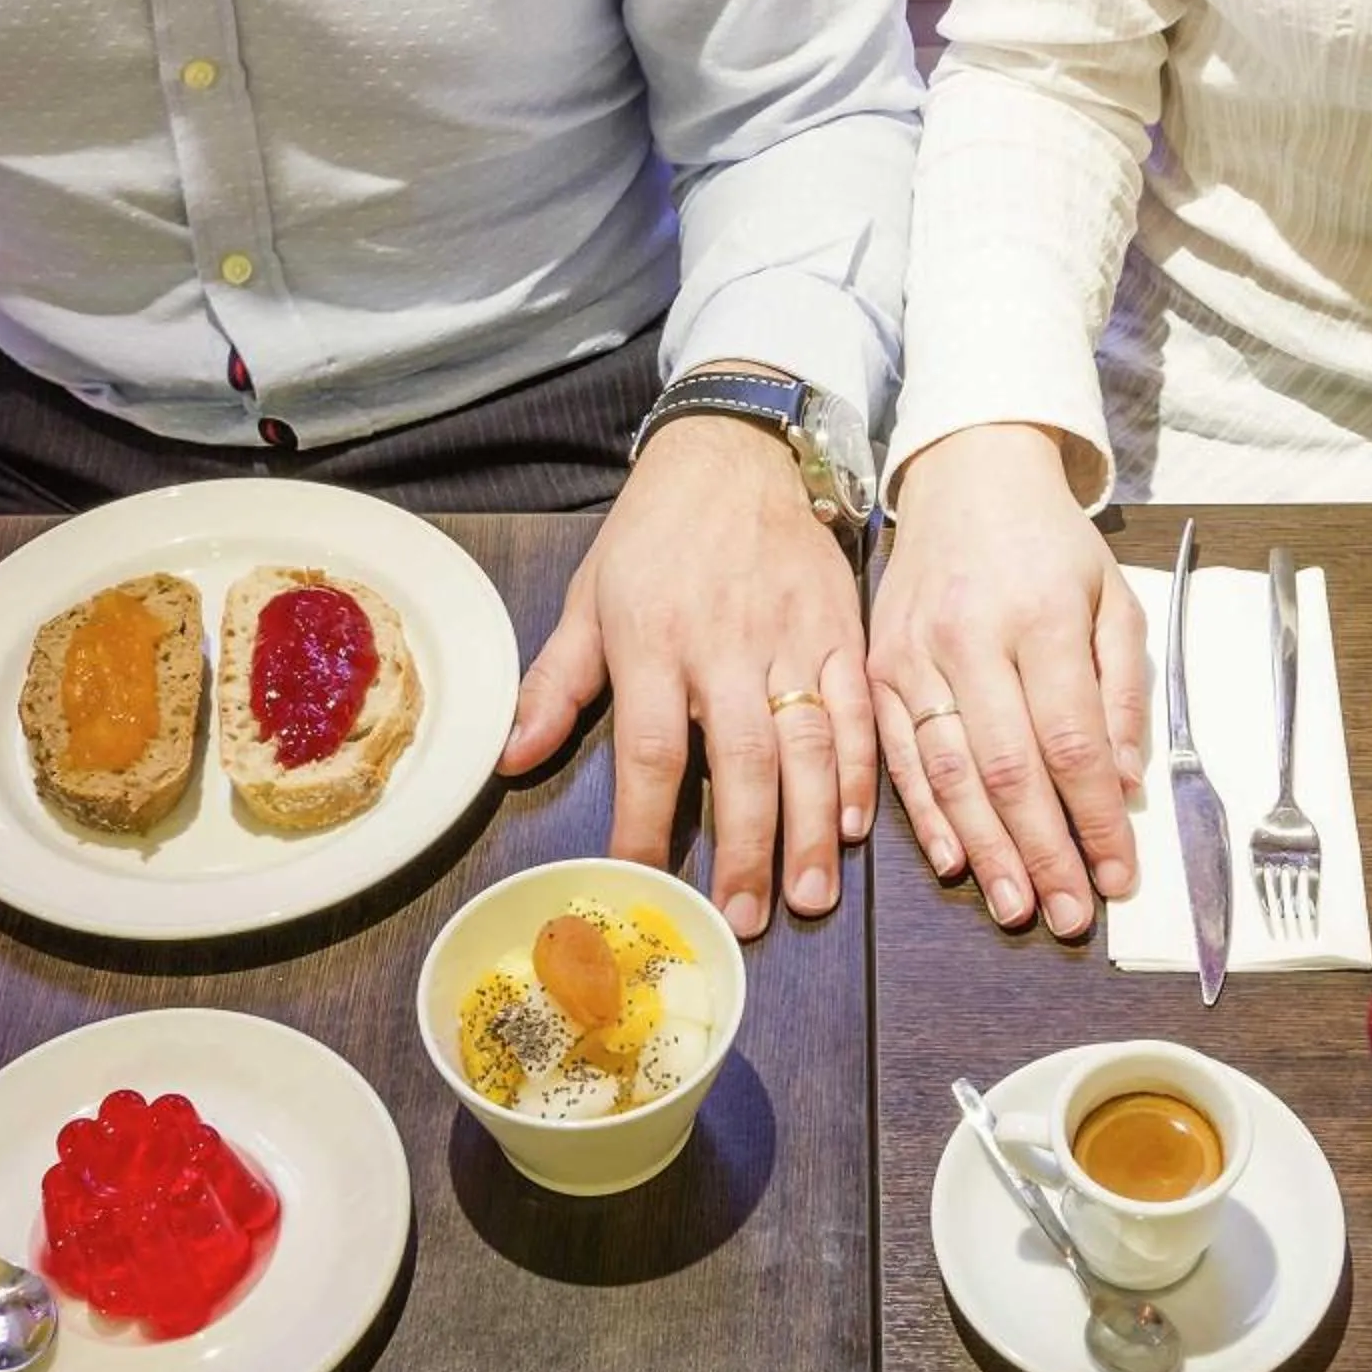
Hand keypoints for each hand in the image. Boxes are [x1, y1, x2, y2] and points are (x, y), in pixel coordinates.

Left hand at [500, 405, 871, 937]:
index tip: (642, 882)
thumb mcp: (590, 598)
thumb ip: (555, 683)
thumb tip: (510, 761)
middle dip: (746, 848)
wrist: (733, 452)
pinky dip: (861, 772)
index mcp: (653, 641)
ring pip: (809, 746)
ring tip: (806, 896)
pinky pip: (857, 711)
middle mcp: (726, 645)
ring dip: (809, 828)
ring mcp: (792, 639)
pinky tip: (851, 826)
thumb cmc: (652, 535)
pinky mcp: (840, 630)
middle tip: (745, 919)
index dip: (646, 824)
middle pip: (741, 762)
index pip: (650, 751)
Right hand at [868, 424, 1146, 939]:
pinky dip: (925, 816)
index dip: (1094, 819)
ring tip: (1018, 906)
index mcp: (1039, 617)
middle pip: (1007, 768)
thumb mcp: (1113, 598)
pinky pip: (899, 757)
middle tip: (1069, 916)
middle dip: (1042, 852)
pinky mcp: (877, 668)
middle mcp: (969, 639)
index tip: (1118, 876)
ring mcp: (913, 655)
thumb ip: (1120, 691)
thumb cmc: (1051, 545)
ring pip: (948, 772)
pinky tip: (953, 862)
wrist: (967, 478)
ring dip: (984, 850)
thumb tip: (1123, 783)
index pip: (1070, 740)